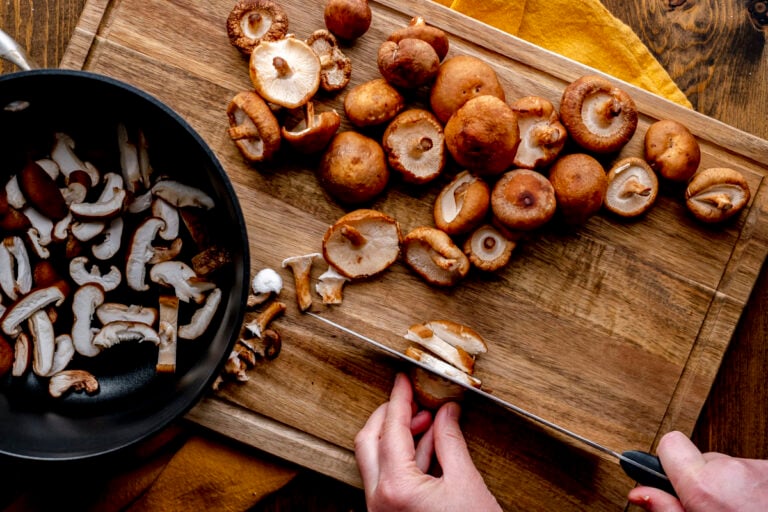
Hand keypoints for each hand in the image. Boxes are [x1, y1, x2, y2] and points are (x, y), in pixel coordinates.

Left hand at [354, 373, 501, 511]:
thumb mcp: (467, 484)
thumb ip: (452, 441)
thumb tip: (447, 411)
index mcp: (395, 489)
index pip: (391, 428)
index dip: (399, 398)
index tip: (404, 379)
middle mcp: (379, 501)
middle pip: (370, 441)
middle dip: (390, 415)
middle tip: (415, 400)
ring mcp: (381, 511)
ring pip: (377, 460)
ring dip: (399, 436)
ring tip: (429, 420)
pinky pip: (389, 478)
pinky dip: (405, 458)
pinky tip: (429, 445)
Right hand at [628, 431, 767, 511]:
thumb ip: (667, 511)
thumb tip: (640, 493)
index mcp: (705, 487)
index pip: (670, 444)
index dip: (668, 463)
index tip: (672, 481)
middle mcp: (734, 470)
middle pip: (704, 460)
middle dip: (705, 482)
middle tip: (713, 511)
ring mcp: (763, 469)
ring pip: (733, 469)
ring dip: (734, 488)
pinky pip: (758, 474)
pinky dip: (756, 490)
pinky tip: (760, 508)